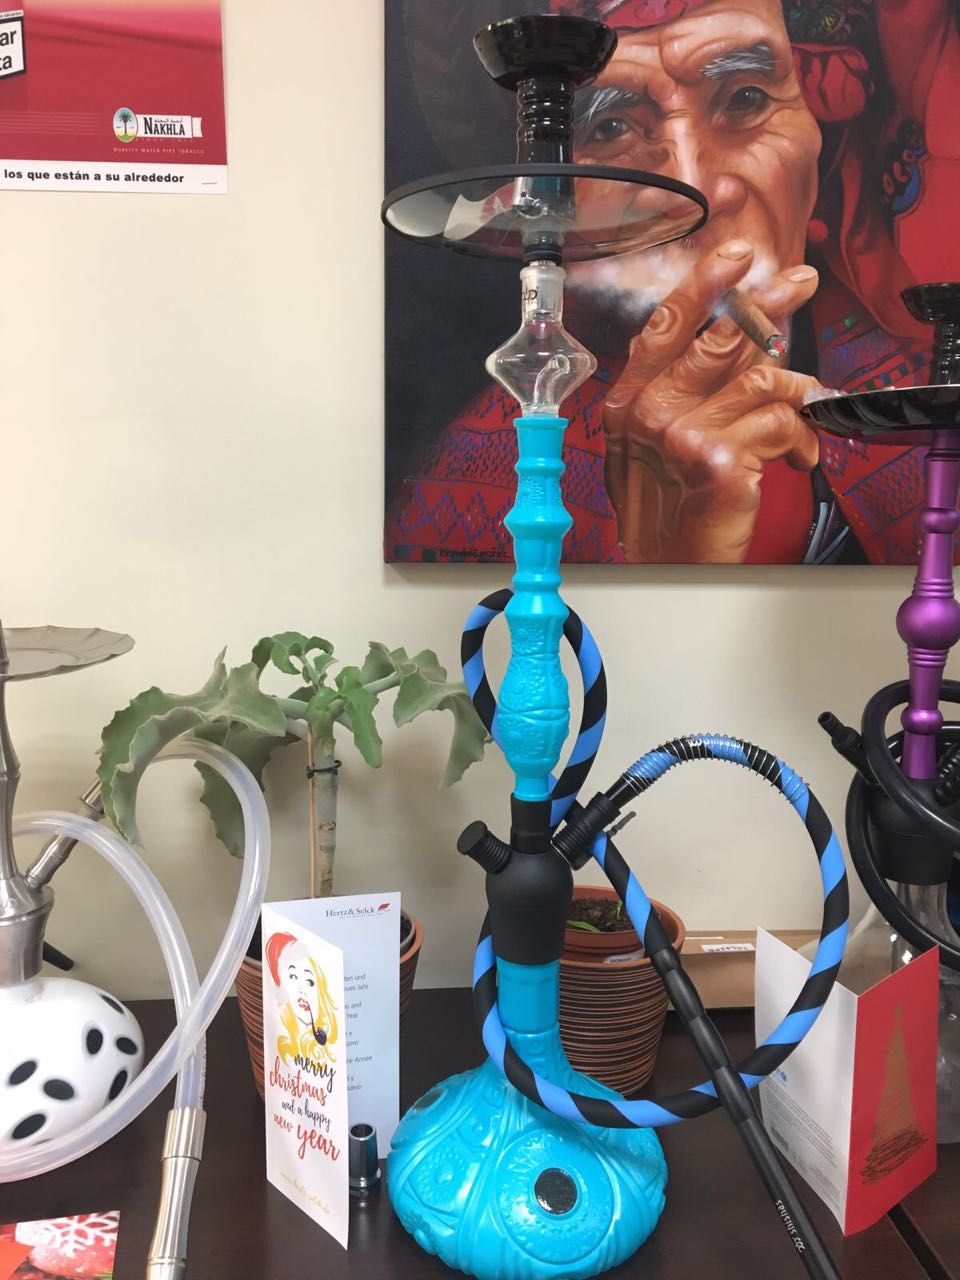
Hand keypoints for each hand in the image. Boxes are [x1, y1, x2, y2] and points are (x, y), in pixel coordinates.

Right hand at [602, 241, 820, 562]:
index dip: (703, 284)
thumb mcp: (656, 446)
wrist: (668, 570)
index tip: (737, 256)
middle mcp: (649, 412)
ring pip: (760, 376)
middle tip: (801, 285)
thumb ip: (683, 393)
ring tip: (805, 410)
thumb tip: (737, 343)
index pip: (664, 326)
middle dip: (769, 305)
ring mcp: (680, 434)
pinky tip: (798, 457)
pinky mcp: (718, 459)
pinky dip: (801, 439)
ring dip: (796, 392)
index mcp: (628, 402)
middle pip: (718, 336)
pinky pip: (780, 422)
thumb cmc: (666, 512)